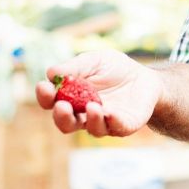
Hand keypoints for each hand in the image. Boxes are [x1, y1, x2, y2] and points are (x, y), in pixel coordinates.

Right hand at [35, 49, 162, 137]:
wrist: (145, 77)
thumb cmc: (115, 69)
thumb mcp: (95, 61)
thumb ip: (75, 67)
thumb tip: (52, 72)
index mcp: (71, 99)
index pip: (51, 102)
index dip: (45, 96)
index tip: (44, 86)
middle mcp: (83, 115)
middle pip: (66, 123)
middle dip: (62, 116)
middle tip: (61, 106)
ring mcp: (104, 122)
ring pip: (91, 128)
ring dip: (90, 119)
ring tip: (91, 106)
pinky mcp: (124, 125)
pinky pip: (117, 127)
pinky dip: (113, 121)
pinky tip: (110, 113)